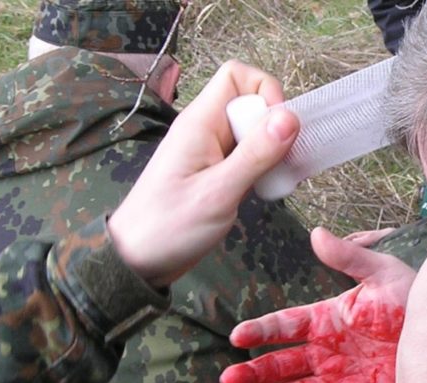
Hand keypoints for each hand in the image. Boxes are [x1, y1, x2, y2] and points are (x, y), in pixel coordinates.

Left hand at [108, 61, 297, 285]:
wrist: (135, 261)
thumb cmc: (167, 227)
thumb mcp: (218, 192)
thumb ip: (255, 154)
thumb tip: (290, 117)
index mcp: (200, 123)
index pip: (237, 76)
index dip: (265, 92)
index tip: (279, 129)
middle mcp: (205, 130)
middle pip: (251, 103)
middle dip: (275, 127)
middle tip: (282, 163)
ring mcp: (211, 151)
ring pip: (253, 132)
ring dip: (272, 151)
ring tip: (278, 180)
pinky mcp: (216, 172)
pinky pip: (248, 156)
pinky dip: (263, 168)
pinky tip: (267, 191)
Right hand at [221, 227, 415, 382]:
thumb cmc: (412, 298)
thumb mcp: (383, 273)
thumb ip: (349, 257)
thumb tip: (316, 233)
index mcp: (326, 318)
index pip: (285, 324)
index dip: (261, 330)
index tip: (237, 335)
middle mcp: (326, 350)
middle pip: (282, 363)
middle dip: (255, 371)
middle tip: (228, 380)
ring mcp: (340, 377)